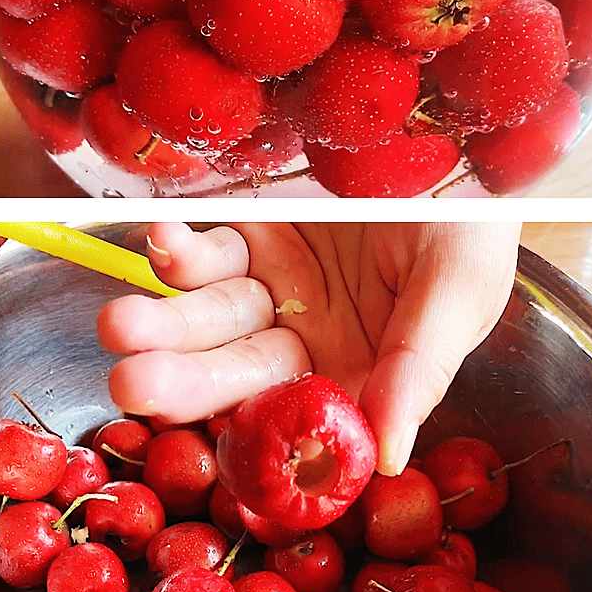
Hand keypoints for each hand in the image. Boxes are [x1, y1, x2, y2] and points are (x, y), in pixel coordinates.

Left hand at [96, 222, 519, 474]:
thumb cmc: (472, 219)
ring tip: (119, 324)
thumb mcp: (460, 289)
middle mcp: (307, 338)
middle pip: (237, 370)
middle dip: (184, 380)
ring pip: (208, 315)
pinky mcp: (247, 233)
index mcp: (361, 374)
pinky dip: (176, 250)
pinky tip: (160, 241)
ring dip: (163, 321)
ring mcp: (273, 285)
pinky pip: (204, 250)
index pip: (297, 419)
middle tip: (132, 383)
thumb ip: (421, 370)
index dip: (253, 431)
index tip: (214, 435)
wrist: (445, 133)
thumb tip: (387, 458)